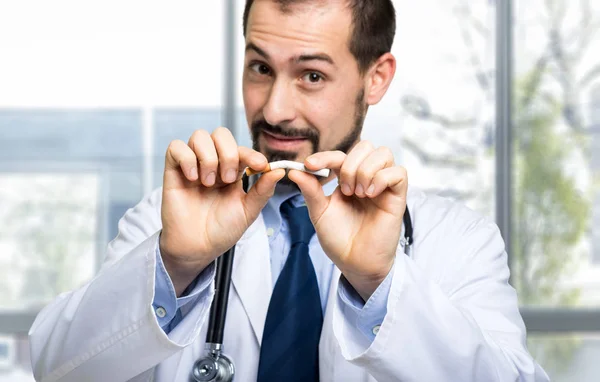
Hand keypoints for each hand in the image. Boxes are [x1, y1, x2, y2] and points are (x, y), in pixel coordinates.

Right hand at [160, 128, 284, 295]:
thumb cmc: (222, 230)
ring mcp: (193, 165)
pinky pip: (176, 147)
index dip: (251, 153)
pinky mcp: (173, 170)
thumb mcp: (248, 211)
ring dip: (208, 157)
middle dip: (228, 153)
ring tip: (209, 182)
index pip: (242, 149)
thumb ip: (263, 190)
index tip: (260, 165)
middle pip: (220, 133)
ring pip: (199, 136)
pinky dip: (187, 158)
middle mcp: (213, 163)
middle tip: (228, 179)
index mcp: (233, 170)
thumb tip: (280, 170)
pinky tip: (193, 178)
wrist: (198, 247)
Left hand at [288, 141, 406, 299]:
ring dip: (365, 170)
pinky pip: (398, 172)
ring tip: (358, 194)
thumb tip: (294, 171)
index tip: (309, 165)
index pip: (340, 155)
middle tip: (344, 190)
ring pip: (383, 153)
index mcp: (347, 178)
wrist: (354, 262)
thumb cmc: (339, 238)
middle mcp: (367, 177)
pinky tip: (371, 195)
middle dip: (350, 164)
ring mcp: (383, 185)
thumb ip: (310, 190)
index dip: (324, 156)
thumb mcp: (319, 212)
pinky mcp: (397, 196)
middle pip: (366, 146)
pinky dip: (382, 178)